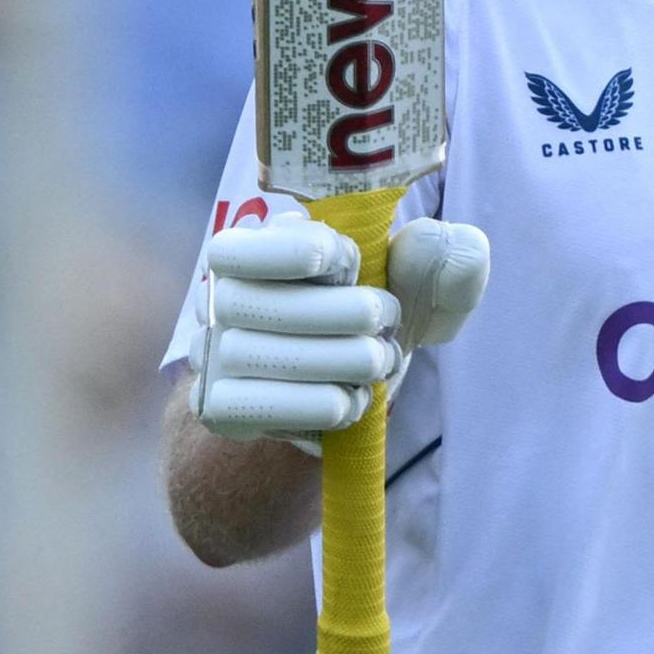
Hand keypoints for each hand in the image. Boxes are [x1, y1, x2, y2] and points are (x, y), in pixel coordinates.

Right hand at [188, 211, 490, 448]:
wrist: (343, 387)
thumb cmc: (378, 318)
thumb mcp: (421, 284)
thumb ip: (441, 257)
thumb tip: (434, 244)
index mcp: (255, 247)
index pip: (237, 245)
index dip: (298, 251)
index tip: (351, 262)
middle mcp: (218, 298)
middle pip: (253, 302)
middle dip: (341, 313)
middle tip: (388, 322)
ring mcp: (212, 355)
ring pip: (256, 355)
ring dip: (337, 361)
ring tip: (380, 362)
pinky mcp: (220, 406)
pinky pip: (255, 408)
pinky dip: (314, 405)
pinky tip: (350, 400)